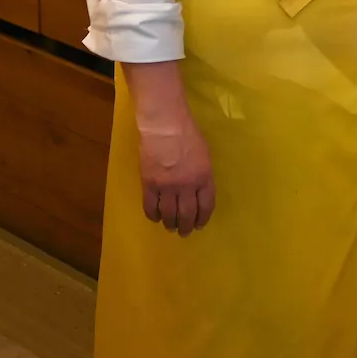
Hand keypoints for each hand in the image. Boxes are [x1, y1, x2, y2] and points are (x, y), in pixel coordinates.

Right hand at [137, 112, 215, 235]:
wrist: (164, 125)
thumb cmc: (187, 134)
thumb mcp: (204, 154)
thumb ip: (202, 174)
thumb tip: (198, 190)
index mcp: (204, 177)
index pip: (206, 206)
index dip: (202, 218)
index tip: (199, 225)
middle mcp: (187, 186)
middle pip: (187, 214)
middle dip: (186, 226)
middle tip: (184, 232)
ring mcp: (168, 187)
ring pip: (169, 214)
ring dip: (170, 224)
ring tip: (170, 227)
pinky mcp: (150, 185)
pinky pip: (151, 207)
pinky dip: (153, 215)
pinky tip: (155, 217)